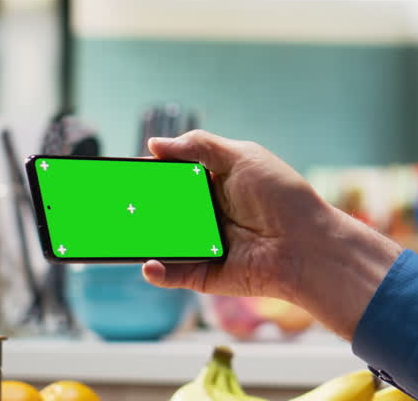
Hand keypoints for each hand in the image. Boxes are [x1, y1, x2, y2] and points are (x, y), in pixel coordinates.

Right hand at [140, 131, 400, 338]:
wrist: (307, 243)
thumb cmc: (281, 195)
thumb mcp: (242, 157)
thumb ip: (199, 146)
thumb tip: (154, 143)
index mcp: (214, 185)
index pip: (172, 178)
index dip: (148, 176)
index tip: (121, 173)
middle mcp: (206, 215)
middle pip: (161, 210)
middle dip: (136, 207)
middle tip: (110, 202)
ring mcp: (204, 245)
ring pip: (162, 241)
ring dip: (140, 237)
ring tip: (118, 230)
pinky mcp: (206, 274)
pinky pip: (174, 274)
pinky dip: (157, 271)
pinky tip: (148, 263)